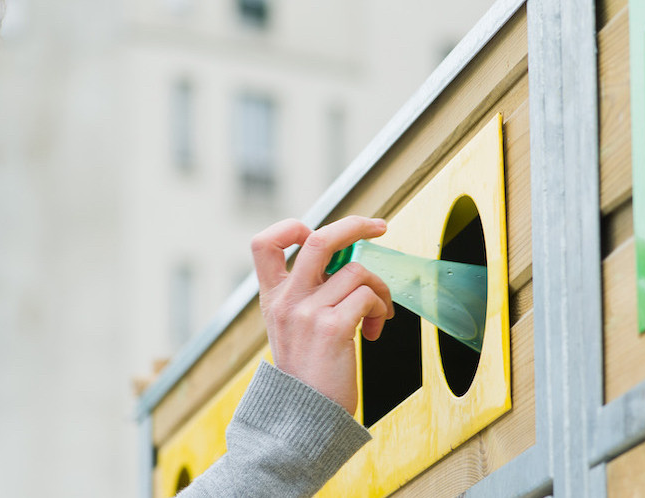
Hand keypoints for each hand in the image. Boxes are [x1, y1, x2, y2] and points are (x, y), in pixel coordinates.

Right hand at [251, 216, 394, 414]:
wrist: (304, 420)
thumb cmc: (307, 376)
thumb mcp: (292, 330)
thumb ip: (307, 296)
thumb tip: (346, 265)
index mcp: (273, 298)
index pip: (265, 244)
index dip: (291, 227)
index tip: (315, 231)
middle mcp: (287, 301)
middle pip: (319, 239)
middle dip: (355, 225)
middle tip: (379, 226)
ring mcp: (308, 313)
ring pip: (357, 272)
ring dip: (379, 289)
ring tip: (378, 313)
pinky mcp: (332, 328)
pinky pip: (367, 297)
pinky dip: (379, 310)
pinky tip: (374, 331)